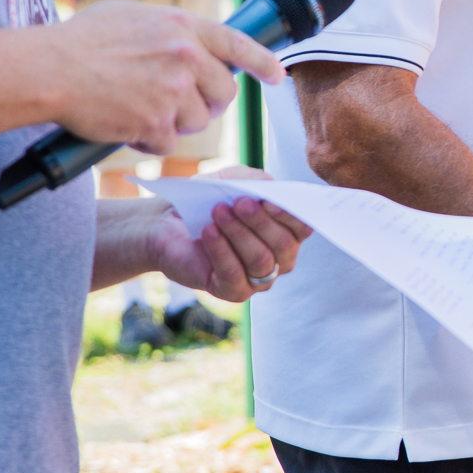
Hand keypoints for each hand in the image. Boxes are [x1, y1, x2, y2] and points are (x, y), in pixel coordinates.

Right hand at [40, 0, 283, 153]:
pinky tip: (126, 125)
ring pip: (198, 121)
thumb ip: (170, 29)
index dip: (262, 62)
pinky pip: (169, 141)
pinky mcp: (157, 121)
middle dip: (208, 104)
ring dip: (175, 123)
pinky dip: (150, 139)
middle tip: (182, 104)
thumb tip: (193, 42)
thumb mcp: (133, 17)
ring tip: (140, 109)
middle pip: (224, 93)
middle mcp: (186, 56)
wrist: (47, 69)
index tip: (276, 76)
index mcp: (183, 26)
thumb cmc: (81, 41)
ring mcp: (173, 90)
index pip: (239, 44)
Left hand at [143, 169, 312, 303]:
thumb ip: (256, 180)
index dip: (289, 215)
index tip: (268, 199)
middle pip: (283, 244)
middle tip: (240, 203)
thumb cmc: (208, 201)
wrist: (169, 224)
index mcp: (287, 232)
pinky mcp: (234, 292)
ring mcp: (259, 279)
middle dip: (261, 222)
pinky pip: (235, 275)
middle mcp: (279, 259)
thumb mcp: (233, 181)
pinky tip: (209, 231)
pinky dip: (222, 251)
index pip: (302, 227)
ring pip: (261, 260)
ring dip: (239, 234)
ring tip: (218, 212)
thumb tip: (271, 187)